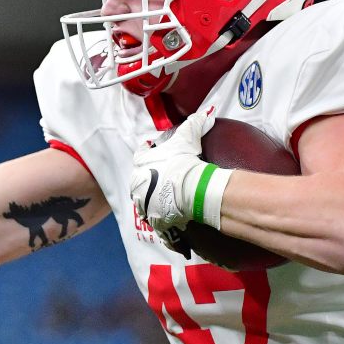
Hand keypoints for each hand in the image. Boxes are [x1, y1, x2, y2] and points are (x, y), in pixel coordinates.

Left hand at [129, 108, 231, 234]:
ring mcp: (146, 208)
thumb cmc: (184, 162)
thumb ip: (195, 123)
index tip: (156, 153)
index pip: (141, 156)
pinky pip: (163, 229)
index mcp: (140, 165)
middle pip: (141, 183)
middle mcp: (137, 187)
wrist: (190, 189)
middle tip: (166, 181)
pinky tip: (177, 229)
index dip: (149, 154)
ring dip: (156, 205)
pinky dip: (169, 229)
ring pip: (148, 206)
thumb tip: (206, 114)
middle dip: (150, 182)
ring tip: (169, 205)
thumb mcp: (188, 138)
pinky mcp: (157, 225)